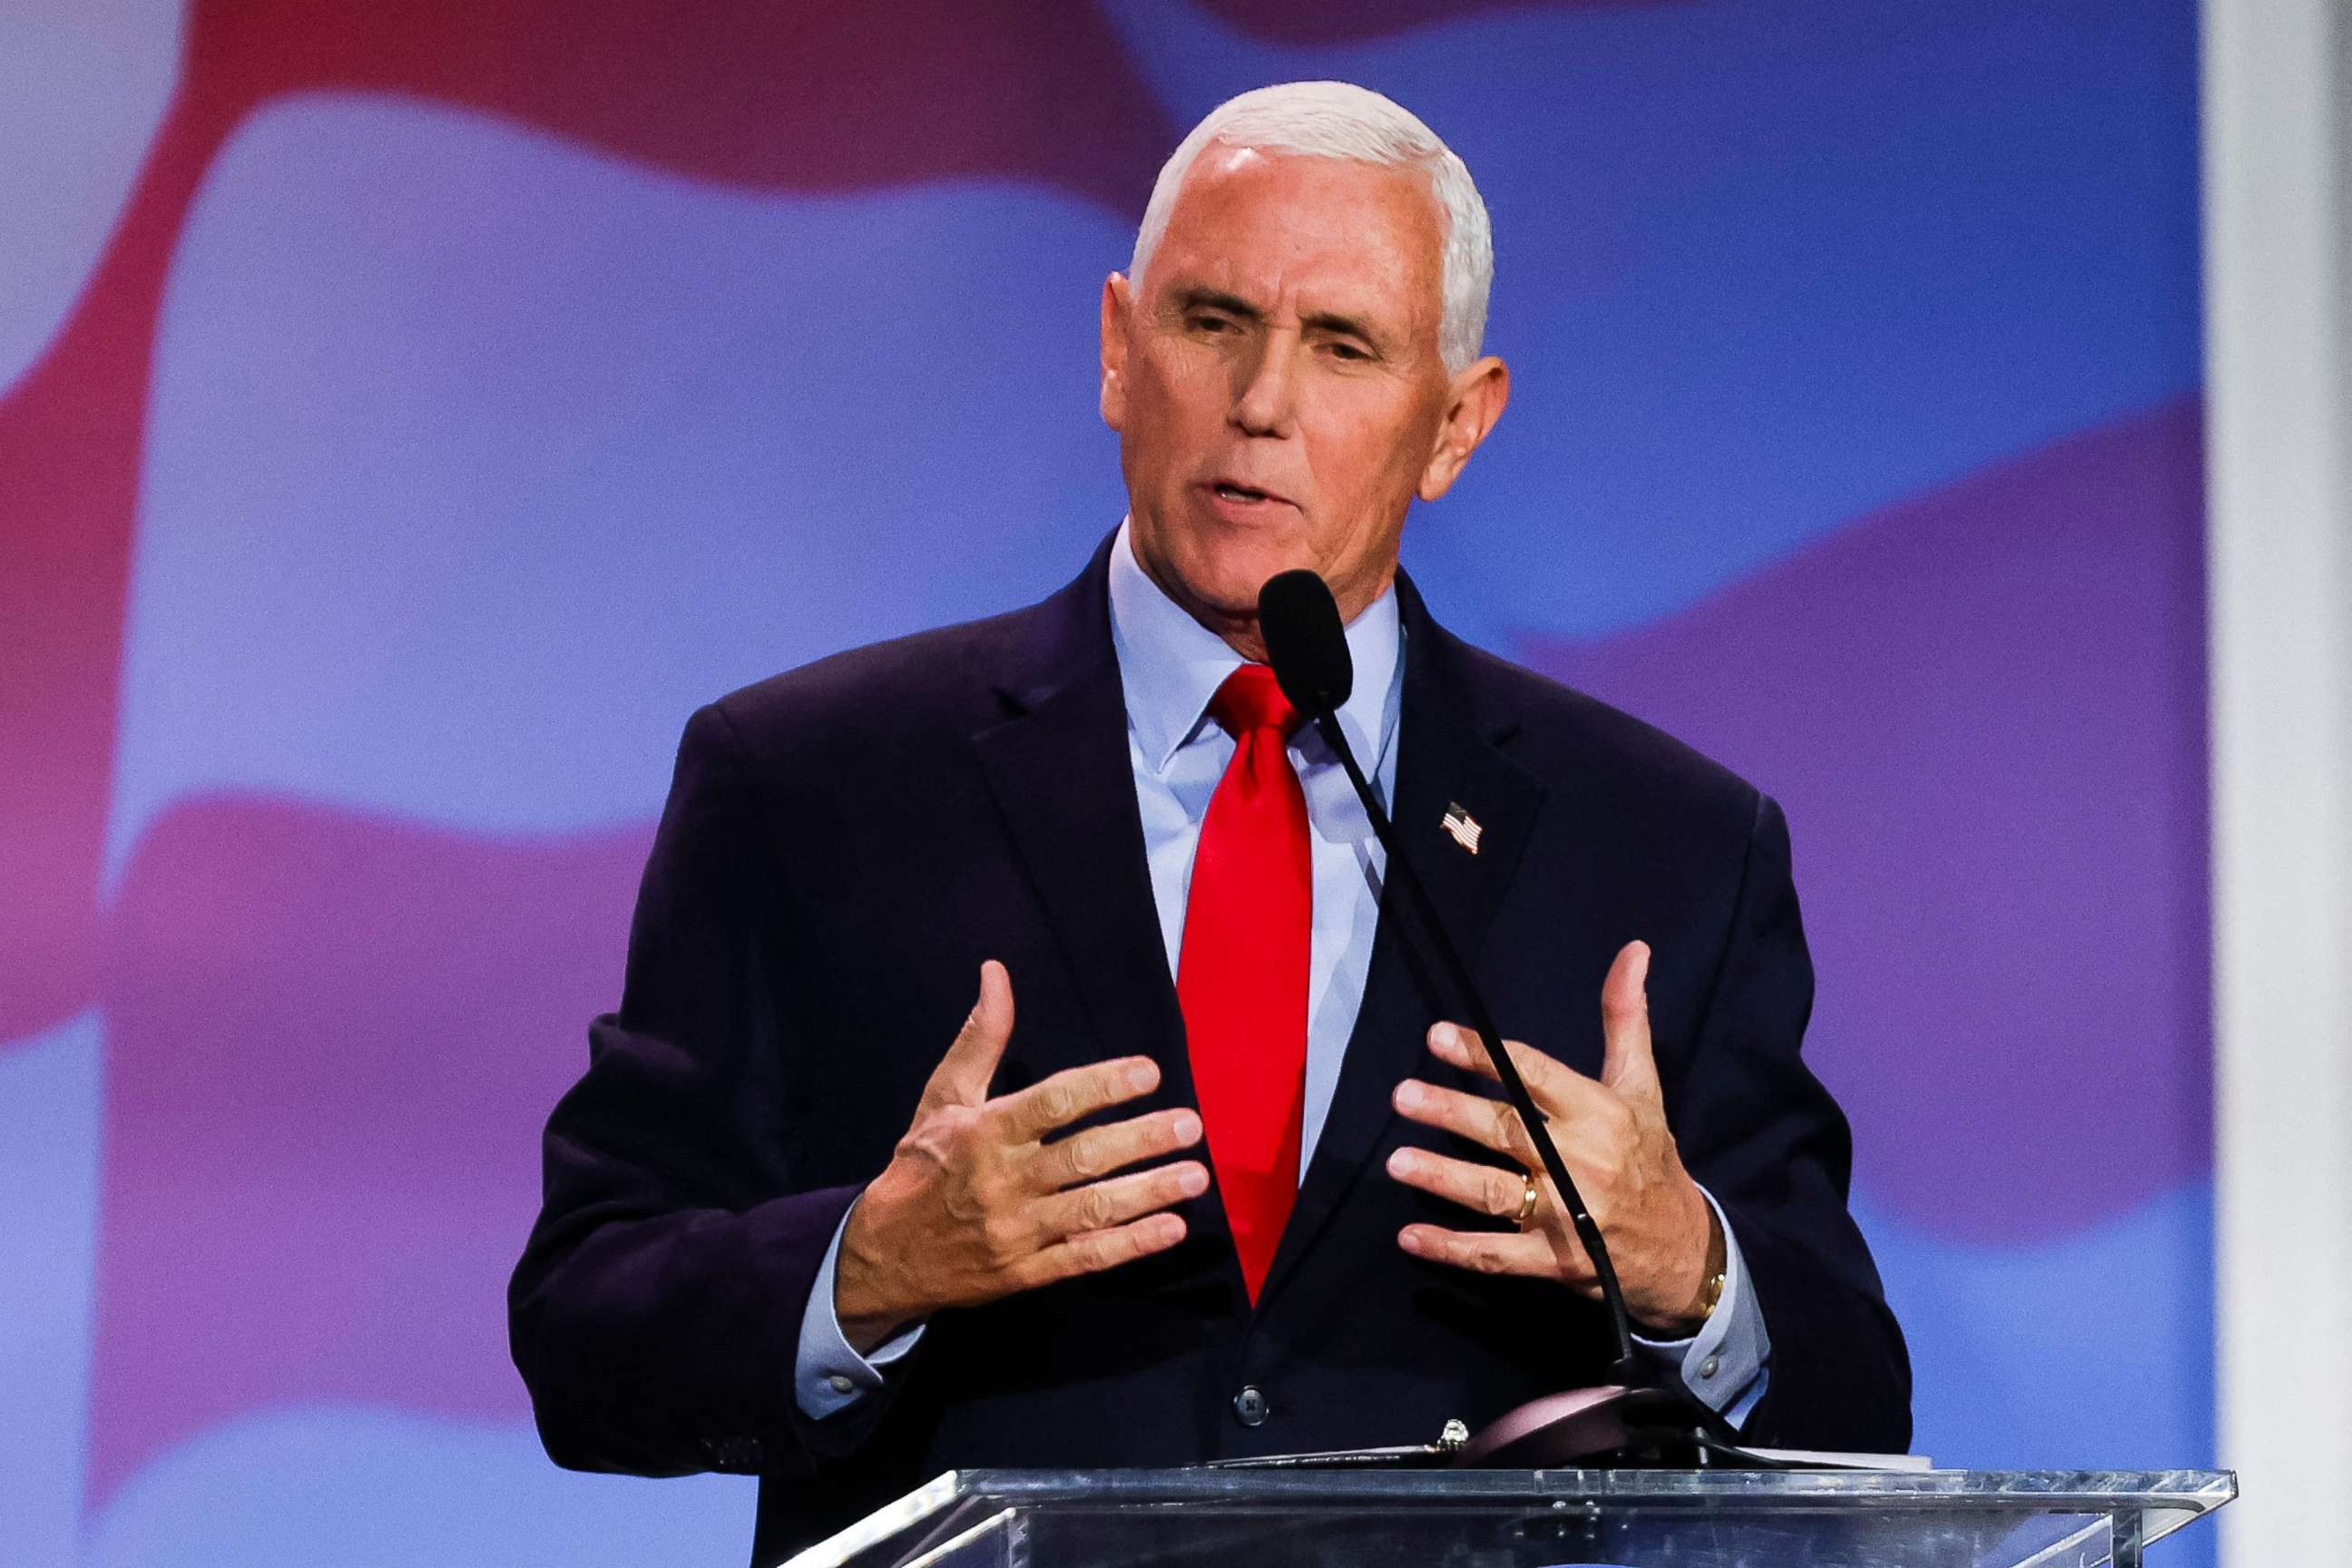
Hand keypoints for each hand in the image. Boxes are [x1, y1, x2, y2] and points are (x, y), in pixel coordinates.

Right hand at [834, 961, 1207, 1350]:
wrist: (884, 1253)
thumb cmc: (923, 1163)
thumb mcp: (944, 1096)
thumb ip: (981, 1037)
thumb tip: (996, 973)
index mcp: (984, 1132)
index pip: (1052, 1103)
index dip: (1102, 1086)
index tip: (1150, 1072)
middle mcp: (1002, 1180)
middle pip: (1082, 1158)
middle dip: (1141, 1141)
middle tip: (1190, 1125)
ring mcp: (1016, 1231)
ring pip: (1091, 1210)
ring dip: (1149, 1192)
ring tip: (1196, 1177)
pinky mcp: (1025, 1273)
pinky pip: (1085, 1258)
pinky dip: (1130, 1245)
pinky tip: (1170, 1229)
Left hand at [1383, 941, 1717, 1330]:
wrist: (1682, 1247)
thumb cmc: (1649, 1154)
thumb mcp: (1642, 1085)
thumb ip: (1626, 1018)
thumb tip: (1632, 949)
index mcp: (1599, 1113)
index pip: (1533, 1074)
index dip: (1485, 1054)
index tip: (1437, 1036)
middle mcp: (1581, 1161)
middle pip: (1507, 1132)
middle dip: (1453, 1113)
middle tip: (1402, 1095)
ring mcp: (1567, 1215)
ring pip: (1496, 1193)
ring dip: (1444, 1179)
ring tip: (1396, 1161)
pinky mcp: (1555, 1260)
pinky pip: (1497, 1255)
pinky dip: (1453, 1248)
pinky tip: (1410, 1238)